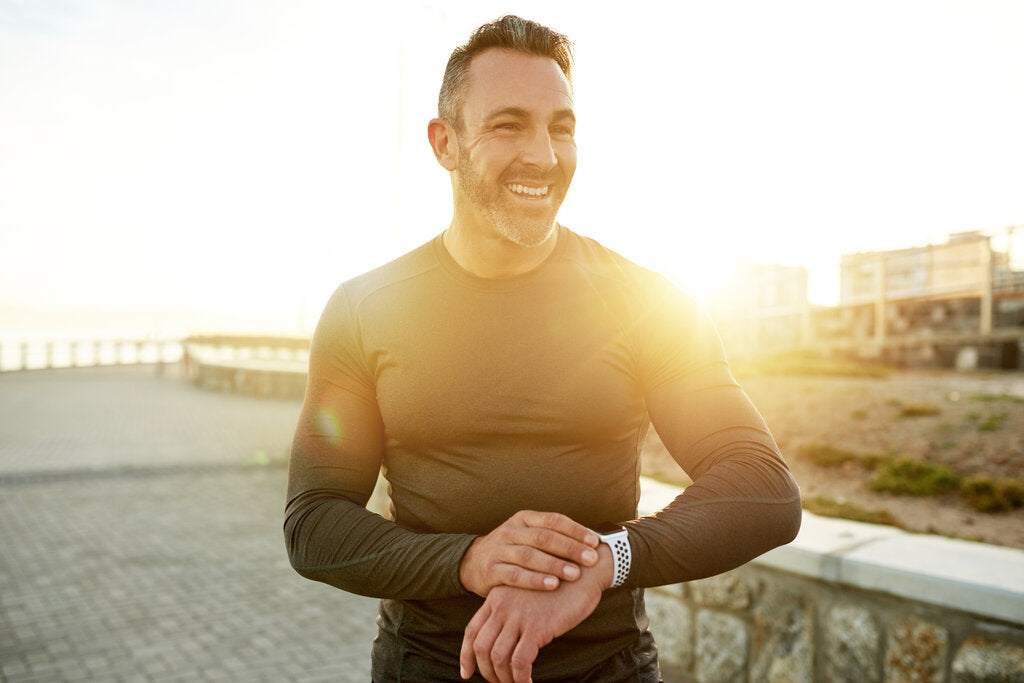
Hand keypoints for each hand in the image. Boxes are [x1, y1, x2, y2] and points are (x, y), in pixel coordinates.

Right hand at [459, 510, 599, 596]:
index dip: (575, 530)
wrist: (471, 563)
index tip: (594, 542)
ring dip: (555, 565)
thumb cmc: (511, 551)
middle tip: (591, 559)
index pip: (553, 520)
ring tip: (575, 574)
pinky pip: (515, 574)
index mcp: (524, 519)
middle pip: (544, 537)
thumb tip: (590, 543)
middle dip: (570, 548)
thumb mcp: (527, 536)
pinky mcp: (491, 569)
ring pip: (530, 555)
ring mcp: (499, 549)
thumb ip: (552, 538)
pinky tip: (552, 585)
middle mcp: (511, 530)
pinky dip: (535, 580)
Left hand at [460, 545, 613, 682]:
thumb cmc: (559, 585)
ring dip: (504, 678)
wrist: (584, 572)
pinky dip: (520, 678)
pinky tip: (528, 681)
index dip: (466, 655)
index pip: (471, 630)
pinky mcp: (538, 627)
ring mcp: (519, 615)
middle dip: (486, 671)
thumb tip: (503, 640)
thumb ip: (511, 610)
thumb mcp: (526, 594)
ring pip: (497, 658)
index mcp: (496, 596)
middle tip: (498, 682)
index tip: (467, 672)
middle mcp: (502, 605)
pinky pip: (520, 662)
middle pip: (481, 647)